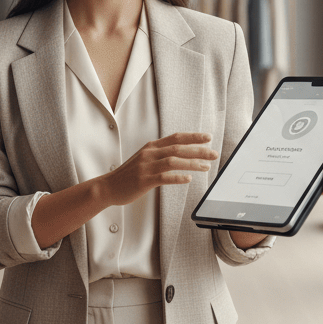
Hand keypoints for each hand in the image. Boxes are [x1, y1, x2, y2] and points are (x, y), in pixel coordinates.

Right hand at [103, 132, 217, 206]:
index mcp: (151, 147)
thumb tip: (181, 154)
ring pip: (174, 161)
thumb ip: (160, 154)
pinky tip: (189, 179)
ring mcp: (146, 166)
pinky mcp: (144, 180)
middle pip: (178, 148)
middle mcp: (150, 153)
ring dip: (192, 163)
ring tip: (205, 167)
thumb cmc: (129, 175)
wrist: (108, 186)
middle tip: (214, 154)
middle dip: (199, 150)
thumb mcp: (144, 158)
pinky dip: (178, 177)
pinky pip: (164, 177)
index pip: (176, 138)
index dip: (193, 137)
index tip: (208, 137)